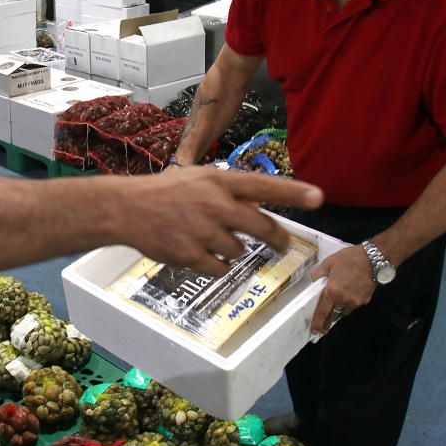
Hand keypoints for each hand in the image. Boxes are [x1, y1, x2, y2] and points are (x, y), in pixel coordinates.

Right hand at [119, 167, 322, 276]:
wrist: (125, 209)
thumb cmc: (163, 192)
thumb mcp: (197, 178)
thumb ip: (226, 191)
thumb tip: (254, 208)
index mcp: (218, 180)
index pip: (263, 185)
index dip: (293, 193)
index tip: (319, 198)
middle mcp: (215, 204)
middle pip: (261, 227)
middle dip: (277, 239)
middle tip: (283, 245)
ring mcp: (203, 231)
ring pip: (239, 251)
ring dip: (231, 250)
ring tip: (209, 240)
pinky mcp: (191, 254)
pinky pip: (219, 268)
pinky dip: (215, 265)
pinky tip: (199, 254)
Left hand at [309, 245, 376, 333]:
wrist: (374, 259)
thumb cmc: (350, 258)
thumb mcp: (329, 262)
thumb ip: (318, 273)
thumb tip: (314, 281)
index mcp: (332, 291)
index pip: (322, 311)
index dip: (318, 322)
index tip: (315, 330)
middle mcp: (343, 300)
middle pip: (333, 315)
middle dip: (327, 321)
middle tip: (323, 325)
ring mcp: (355, 302)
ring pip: (343, 311)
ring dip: (338, 311)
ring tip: (335, 307)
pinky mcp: (364, 301)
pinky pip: (353, 306)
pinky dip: (348, 305)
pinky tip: (348, 297)